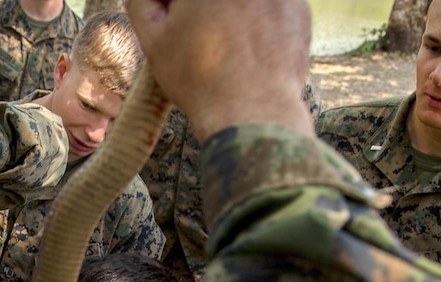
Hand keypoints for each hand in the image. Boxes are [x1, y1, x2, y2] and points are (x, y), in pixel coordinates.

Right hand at [124, 0, 313, 139]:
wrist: (251, 111)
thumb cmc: (198, 78)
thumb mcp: (154, 40)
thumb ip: (142, 3)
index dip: (173, 9)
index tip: (171, 20)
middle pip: (212, 1)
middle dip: (202, 11)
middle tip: (198, 36)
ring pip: (242, 3)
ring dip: (232, 13)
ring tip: (225, 46)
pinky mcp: (298, 7)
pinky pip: (270, 6)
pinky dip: (259, 21)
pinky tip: (248, 49)